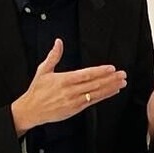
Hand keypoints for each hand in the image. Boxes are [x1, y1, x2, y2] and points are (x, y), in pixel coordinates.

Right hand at [11, 39, 126, 135]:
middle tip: (122, 75)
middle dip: (110, 79)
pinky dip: (104, 96)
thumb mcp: (43, 70)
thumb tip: (58, 42)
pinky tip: (112, 91)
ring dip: (110, 87)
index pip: (86, 74)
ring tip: (121, 83)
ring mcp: (74, 101)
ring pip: (96, 93)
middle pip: (94, 84)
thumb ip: (54, 56)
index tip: (111, 68)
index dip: (100, 71)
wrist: (31, 110)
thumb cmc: (37, 91)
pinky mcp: (75, 109)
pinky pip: (93, 102)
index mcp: (64, 80)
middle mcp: (71, 91)